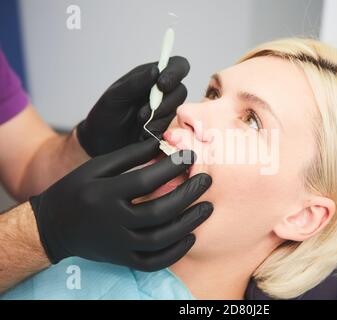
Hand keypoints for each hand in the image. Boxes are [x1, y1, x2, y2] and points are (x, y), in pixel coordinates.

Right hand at [29, 139, 212, 270]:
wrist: (53, 226)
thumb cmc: (76, 190)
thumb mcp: (96, 166)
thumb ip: (129, 155)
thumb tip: (161, 144)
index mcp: (105, 194)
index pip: (146, 180)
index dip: (173, 166)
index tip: (191, 156)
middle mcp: (112, 221)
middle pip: (159, 211)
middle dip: (188, 194)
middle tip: (206, 181)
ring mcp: (118, 244)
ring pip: (160, 239)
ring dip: (188, 224)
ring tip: (207, 208)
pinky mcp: (121, 259)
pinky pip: (153, 262)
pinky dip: (174, 253)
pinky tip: (190, 237)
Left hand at [77, 56, 189, 156]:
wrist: (102, 143)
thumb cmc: (106, 115)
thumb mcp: (116, 96)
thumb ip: (135, 83)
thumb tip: (156, 70)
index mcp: (151, 77)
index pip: (177, 66)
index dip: (175, 73)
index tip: (162, 85)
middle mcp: (163, 92)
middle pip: (181, 91)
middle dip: (165, 103)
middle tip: (142, 114)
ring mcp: (166, 111)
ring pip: (178, 111)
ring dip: (159, 119)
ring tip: (140, 124)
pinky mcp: (167, 128)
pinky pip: (174, 128)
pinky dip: (159, 130)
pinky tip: (144, 134)